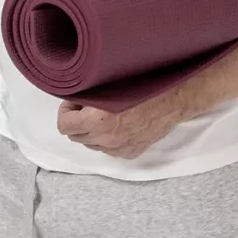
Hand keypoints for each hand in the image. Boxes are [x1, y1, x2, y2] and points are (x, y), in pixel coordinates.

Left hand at [56, 93, 183, 158]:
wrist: (173, 99)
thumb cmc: (143, 86)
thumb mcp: (110, 84)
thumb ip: (88, 94)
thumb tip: (73, 95)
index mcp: (97, 120)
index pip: (64, 126)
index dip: (66, 112)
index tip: (74, 103)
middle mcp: (106, 138)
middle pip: (75, 136)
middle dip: (77, 121)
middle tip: (87, 107)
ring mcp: (118, 149)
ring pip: (91, 144)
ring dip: (92, 131)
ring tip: (104, 115)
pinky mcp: (130, 153)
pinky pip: (108, 149)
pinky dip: (108, 139)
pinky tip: (118, 124)